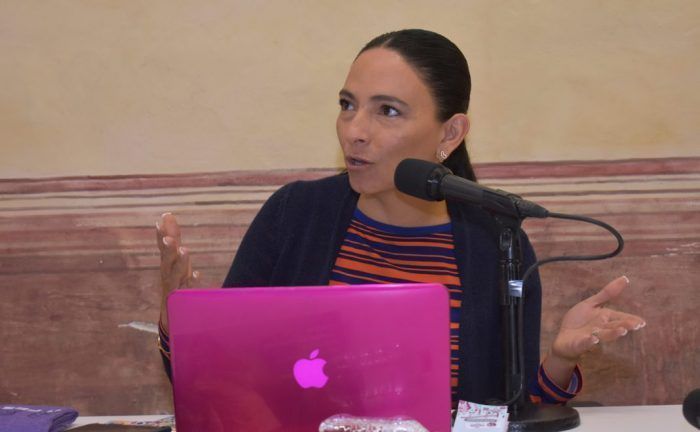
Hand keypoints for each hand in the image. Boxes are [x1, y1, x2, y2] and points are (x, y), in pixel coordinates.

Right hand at [156, 212, 199, 326]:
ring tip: (184, 251)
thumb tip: (168, 216)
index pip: (164, 247)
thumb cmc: (176, 284)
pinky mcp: (180, 303)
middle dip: (167, 249)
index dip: (164, 233)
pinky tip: (196, 276)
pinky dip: (191, 284)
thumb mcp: (177, 261)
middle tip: (168, 238)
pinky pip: (187, 293)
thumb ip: (174, 240)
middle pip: (167, 261)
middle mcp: (168, 276)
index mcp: (168, 265)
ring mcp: (174, 290)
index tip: (165, 218)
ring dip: (179, 263)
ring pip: (176, 276)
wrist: (173, 318)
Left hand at [551, 275, 645, 363]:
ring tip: (622, 331)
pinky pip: (585, 342)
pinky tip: (593, 339)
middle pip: (614, 326)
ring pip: (604, 335)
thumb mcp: (591, 304)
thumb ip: (607, 293)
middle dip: (625, 325)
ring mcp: (591, 336)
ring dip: (612, 333)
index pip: (620, 317)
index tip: (642, 322)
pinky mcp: (580, 343)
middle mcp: (601, 328)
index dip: (631, 319)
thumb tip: (625, 278)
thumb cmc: (579, 321)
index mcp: (604, 318)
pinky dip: (589, 341)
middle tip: (636, 325)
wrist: (563, 338)